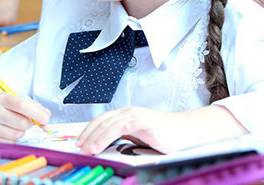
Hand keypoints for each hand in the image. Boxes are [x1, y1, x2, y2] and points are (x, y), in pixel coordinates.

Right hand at [0, 94, 50, 142]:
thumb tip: (46, 116)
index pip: (22, 106)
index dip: (37, 113)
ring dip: (21, 130)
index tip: (46, 118)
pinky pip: (11, 142)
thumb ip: (29, 105)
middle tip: (26, 119)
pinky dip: (13, 137)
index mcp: (0, 99)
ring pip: (19, 134)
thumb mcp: (8, 99)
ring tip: (12, 123)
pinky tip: (5, 130)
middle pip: (23, 123)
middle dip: (30, 123)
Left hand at [76, 106, 248, 154]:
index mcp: (125, 116)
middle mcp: (128, 112)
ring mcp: (136, 115)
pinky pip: (122, 126)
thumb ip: (123, 140)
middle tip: (78, 148)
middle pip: (101, 121)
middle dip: (87, 134)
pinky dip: (108, 135)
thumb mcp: (138, 139)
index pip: (101, 121)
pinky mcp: (144, 120)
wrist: (185, 133)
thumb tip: (103, 150)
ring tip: (87, 150)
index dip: (88, 131)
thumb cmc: (163, 138)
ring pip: (109, 124)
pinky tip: (100, 144)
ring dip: (95, 137)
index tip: (78, 144)